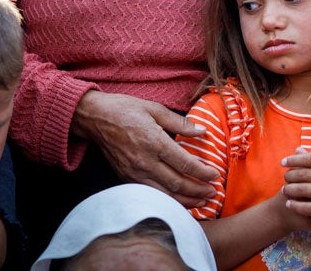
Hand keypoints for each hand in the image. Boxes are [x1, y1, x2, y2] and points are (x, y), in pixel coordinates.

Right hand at [72, 90, 217, 206]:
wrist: (95, 118)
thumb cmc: (125, 109)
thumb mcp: (155, 109)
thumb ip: (180, 123)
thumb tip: (203, 131)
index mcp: (155, 142)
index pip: (185, 163)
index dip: (203, 172)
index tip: (215, 175)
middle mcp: (145, 161)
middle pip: (178, 183)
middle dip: (199, 190)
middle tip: (213, 192)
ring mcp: (134, 172)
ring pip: (165, 194)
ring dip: (186, 201)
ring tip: (202, 202)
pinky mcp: (127, 178)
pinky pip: (151, 194)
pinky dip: (168, 200)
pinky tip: (179, 201)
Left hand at [281, 148, 310, 230]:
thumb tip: (297, 150)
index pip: (310, 159)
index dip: (293, 160)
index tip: (283, 162)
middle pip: (304, 174)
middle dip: (290, 176)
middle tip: (284, 178)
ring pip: (303, 190)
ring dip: (290, 190)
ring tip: (284, 190)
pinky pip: (307, 207)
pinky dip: (295, 205)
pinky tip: (289, 204)